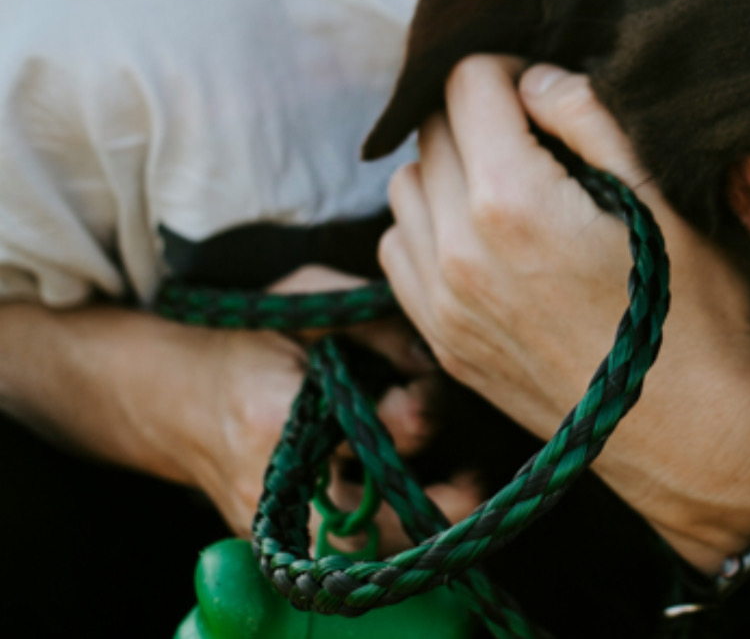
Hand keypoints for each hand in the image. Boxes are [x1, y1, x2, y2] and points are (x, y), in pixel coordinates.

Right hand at [183, 266, 473, 550]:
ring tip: (465, 494)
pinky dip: (389, 532)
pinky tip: (431, 502)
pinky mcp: (278, 538)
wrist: (174, 393)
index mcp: (274, 417)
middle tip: (472, 481)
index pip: (357, 432)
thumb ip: (374, 324)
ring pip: (356, 548)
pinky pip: (342, 549)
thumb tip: (433, 356)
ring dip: (414, 528)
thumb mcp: (307, 302)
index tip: (425, 395)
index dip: (406, 416)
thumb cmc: (252, 337)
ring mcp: (271, 521)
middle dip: (423, 503)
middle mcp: (272, 483)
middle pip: (359, 521)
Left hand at [380, 55, 749, 568]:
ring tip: (513, 182)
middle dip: (478, 112)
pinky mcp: (443, 342)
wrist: (691, 434)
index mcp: (512, 200)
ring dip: (449, 167)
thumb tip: (535, 79)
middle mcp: (458, 249)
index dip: (509, 67)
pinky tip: (487, 237)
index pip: (466, 82)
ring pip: (405, 187)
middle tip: (538, 132)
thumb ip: (589, 118)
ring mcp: (441, 302)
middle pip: (431, 129)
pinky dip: (430, 226)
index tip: (546, 90)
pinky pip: (400, 250)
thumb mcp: (663, 196)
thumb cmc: (694, 310)